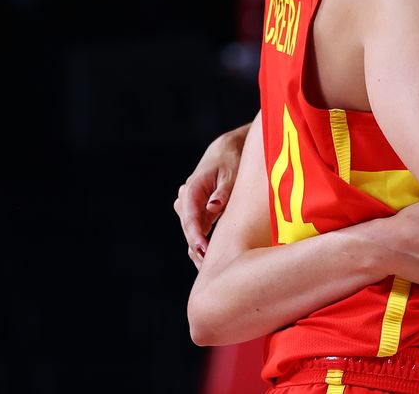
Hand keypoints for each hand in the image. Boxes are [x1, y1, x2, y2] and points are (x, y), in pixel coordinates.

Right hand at [174, 122, 249, 267]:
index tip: (202, 250)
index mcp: (192, 188)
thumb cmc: (231, 160)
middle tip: (209, 267)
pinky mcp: (198, 213)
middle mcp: (186, 199)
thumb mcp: (232, 173)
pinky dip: (202, 244)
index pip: (190, 216)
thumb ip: (223, 191)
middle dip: (197, 246)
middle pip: (189, 228)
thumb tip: (212, 207)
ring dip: (198, 248)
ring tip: (210, 268)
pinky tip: (208, 261)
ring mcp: (190, 207)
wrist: (226, 151)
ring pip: (191, 231)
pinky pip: (197, 231)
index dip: (195, 235)